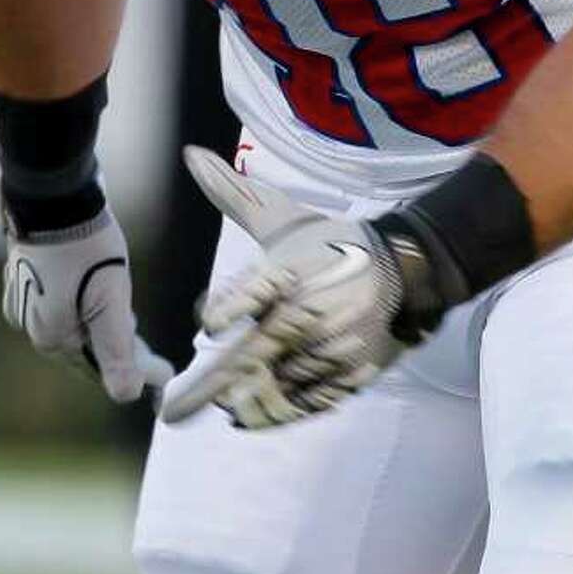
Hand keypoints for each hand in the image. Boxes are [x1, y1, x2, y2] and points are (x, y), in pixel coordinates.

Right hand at [3, 208, 172, 404]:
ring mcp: (23, 297)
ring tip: (127, 320)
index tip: (165, 375)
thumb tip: (128, 396)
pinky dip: (82, 307)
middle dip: (116, 349)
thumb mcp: (110, 300)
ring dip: (99, 326)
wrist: (54, 194)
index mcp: (49, 336)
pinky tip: (98, 295)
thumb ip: (117, 350)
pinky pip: (59, 303)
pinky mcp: (24, 274)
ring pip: (70, 325)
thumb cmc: (85, 245)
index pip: (99, 368)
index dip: (135, 372)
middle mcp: (29, 323)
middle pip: (83, 347)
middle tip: (150, 353)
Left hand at [160, 148, 428, 429]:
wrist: (401, 268)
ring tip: (215, 408)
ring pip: (278, 384)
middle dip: (210, 387)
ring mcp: (333, 346)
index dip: (233, 308)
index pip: (259, 289)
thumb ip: (232, 195)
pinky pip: (308, 400)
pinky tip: (245, 418)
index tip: (208, 329)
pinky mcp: (352, 372)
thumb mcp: (281, 217)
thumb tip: (190, 155)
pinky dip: (276, 413)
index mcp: (292, 268)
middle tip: (172, 413)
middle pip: (258, 352)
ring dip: (242, 401)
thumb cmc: (327, 242)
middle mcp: (312, 308)